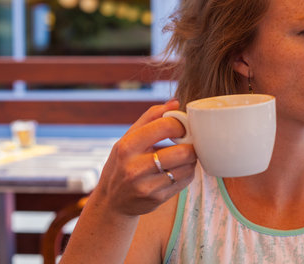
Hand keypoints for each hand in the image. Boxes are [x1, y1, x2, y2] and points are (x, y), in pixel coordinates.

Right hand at [93, 100, 196, 216]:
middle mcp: (135, 168)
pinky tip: (178, 169)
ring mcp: (147, 186)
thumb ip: (151, 117)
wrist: (111, 201)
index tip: (180, 126)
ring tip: (183, 155)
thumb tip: (174, 102)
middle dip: (191, 144)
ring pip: (187, 167)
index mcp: (127, 146)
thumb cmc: (122, 163)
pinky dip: (188, 172)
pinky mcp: (157, 199)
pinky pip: (186, 181)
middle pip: (182, 151)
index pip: (165, 127)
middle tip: (188, 142)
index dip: (179, 124)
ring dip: (191, 159)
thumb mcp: (128, 138)